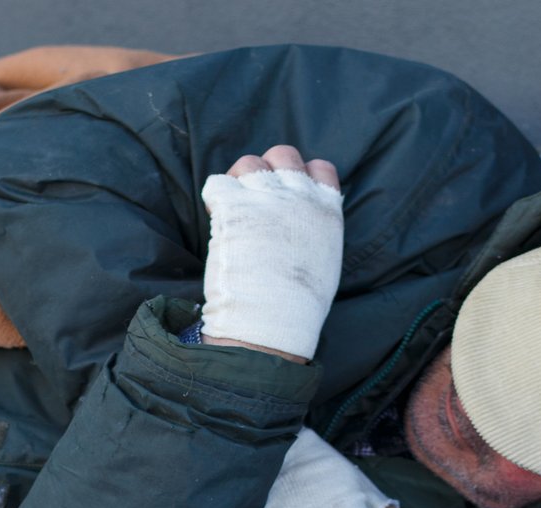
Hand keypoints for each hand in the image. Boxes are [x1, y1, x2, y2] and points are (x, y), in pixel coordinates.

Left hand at [200, 145, 344, 362]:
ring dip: (237, 181)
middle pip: (283, 154)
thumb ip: (316, 232)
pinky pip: (217, 183)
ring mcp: (266, 197)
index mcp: (326, 209)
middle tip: (252, 199)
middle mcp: (299, 195)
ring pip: (248, 164)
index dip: (302, 177)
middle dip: (267, 171)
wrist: (272, 319)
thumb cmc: (299, 304)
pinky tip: (216, 217)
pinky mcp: (234, 206)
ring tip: (231, 209)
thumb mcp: (324, 261)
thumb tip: (303, 228)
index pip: (321, 168)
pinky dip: (214, 197)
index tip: (288, 196)